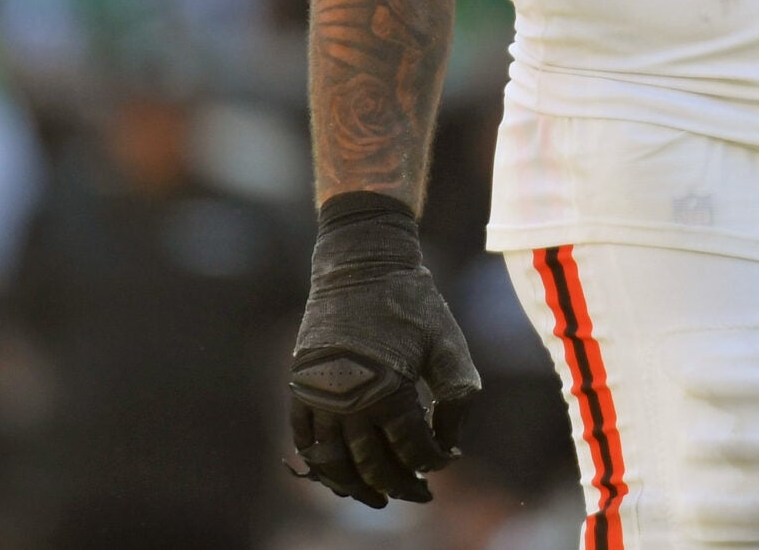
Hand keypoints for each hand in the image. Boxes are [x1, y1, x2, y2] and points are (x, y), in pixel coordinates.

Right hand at [287, 194, 479, 507]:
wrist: (361, 262)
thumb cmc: (411, 302)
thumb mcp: (449, 343)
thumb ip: (458, 394)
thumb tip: (452, 444)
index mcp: (388, 390)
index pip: (412, 449)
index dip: (433, 461)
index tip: (446, 460)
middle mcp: (348, 400)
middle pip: (372, 464)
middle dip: (399, 484)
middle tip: (419, 493)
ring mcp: (318, 395)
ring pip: (334, 462)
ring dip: (356, 485)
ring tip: (378, 496)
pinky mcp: (300, 386)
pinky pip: (305, 440)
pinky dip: (321, 463)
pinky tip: (340, 472)